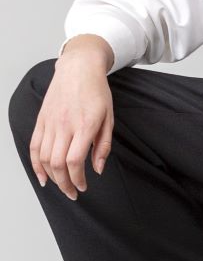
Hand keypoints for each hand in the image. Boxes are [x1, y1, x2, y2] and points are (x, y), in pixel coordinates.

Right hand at [30, 53, 113, 200]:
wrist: (79, 68)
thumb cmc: (97, 92)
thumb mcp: (109, 117)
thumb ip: (104, 145)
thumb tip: (98, 169)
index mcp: (84, 125)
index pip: (75, 161)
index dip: (78, 179)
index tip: (84, 186)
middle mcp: (65, 125)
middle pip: (57, 163)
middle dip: (65, 184)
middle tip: (73, 192)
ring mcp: (50, 122)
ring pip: (44, 158)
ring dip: (52, 177)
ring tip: (61, 186)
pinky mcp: (41, 120)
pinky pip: (34, 146)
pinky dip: (36, 164)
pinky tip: (42, 177)